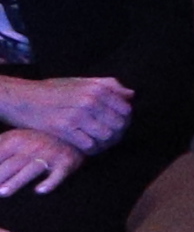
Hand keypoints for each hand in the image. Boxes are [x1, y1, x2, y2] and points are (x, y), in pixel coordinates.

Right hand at [0, 70, 126, 157]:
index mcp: (97, 88)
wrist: (23, 98)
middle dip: (117, 135)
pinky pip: (88, 145)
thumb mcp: (82, 82)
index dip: (125, 121)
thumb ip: (108, 86)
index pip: (126, 110)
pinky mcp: (63, 128)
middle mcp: (90, 100)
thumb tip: (131, 95)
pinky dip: (91, 150)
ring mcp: (77, 114)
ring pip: (107, 136)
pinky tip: (86, 147)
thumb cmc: (53, 91)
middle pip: (119, 125)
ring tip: (98, 144)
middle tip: (108, 139)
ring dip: (105, 144)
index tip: (118, 127)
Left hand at [0, 126, 85, 202]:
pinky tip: (41, 191)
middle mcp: (32, 145)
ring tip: (3, 192)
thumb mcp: (15, 139)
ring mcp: (50, 154)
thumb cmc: (38, 139)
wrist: (75, 131)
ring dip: (17, 181)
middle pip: (11, 164)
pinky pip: (59, 174)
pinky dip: (50, 182)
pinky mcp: (67, 162)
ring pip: (31, 169)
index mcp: (16, 139)